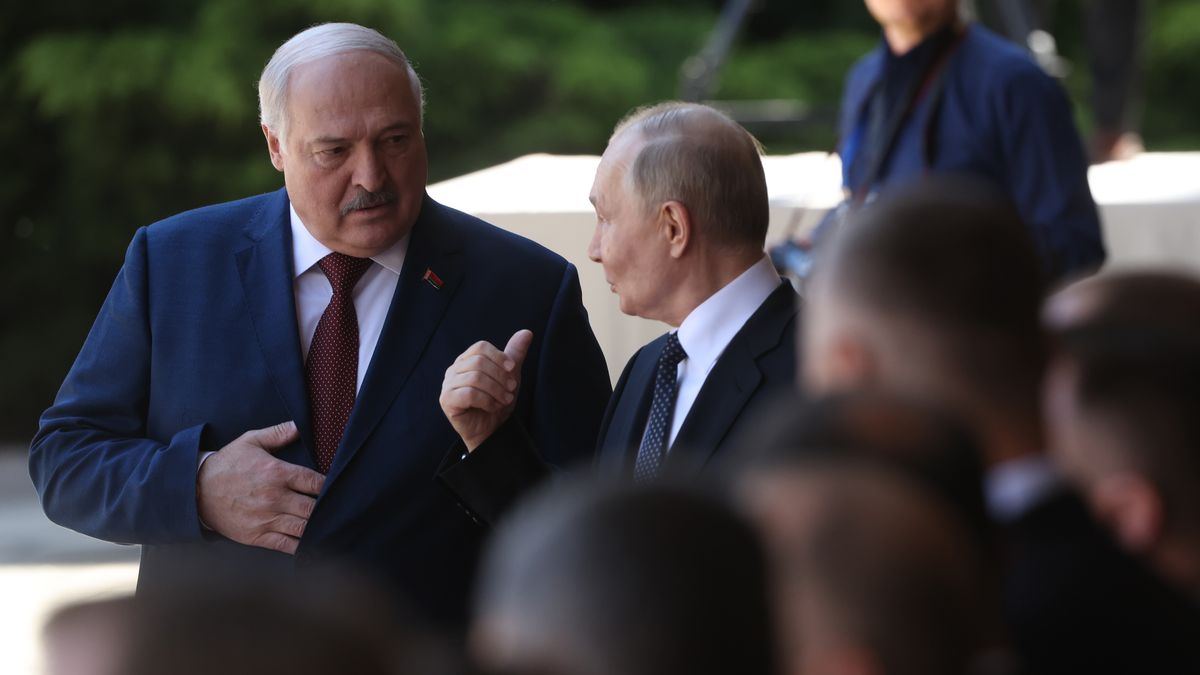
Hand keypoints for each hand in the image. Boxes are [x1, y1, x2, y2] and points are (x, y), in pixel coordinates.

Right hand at [196, 421, 324, 554]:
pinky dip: (303, 546)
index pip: (315, 482)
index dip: (328, 486)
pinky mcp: (257, 536)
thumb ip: (278, 433)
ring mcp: (266, 519)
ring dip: (318, 527)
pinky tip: (312, 543)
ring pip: (304, 528)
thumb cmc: (227, 465)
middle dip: (326, 509)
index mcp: (277, 473)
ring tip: (328, 526)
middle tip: (335, 509)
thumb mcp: (250, 441)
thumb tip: (299, 426)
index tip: (335, 487)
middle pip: (313, 508)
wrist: (195, 491)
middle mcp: (274, 498)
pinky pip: (287, 545)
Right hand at [440, 330, 532, 451]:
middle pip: (479, 362)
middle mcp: (454, 369)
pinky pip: (468, 394)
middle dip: (500, 376)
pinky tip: (493, 407)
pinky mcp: (447, 400)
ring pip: (475, 378)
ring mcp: (448, 385)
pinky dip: (486, 400)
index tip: (513, 370)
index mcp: (467, 360)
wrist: (491, 430)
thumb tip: (527, 332)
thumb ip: (515, 354)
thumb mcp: (511, 376)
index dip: (499, 357)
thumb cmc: (498, 401)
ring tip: (505, 400)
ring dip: (496, 390)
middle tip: (511, 389)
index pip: (481, 347)